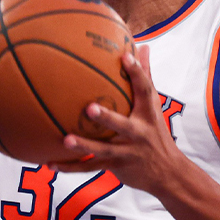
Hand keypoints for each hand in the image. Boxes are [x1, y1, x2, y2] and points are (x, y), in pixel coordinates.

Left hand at [51, 46, 183, 193]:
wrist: (168, 173)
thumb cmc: (156, 133)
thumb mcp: (154, 107)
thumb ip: (146, 78)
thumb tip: (144, 46)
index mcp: (148, 114)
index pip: (145, 90)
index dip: (137, 73)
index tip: (125, 56)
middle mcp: (139, 132)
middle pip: (122, 125)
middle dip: (107, 118)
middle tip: (89, 108)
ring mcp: (127, 151)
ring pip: (103, 149)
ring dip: (84, 146)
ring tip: (65, 140)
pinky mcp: (116, 166)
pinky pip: (90, 167)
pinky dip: (70, 167)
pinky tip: (50, 164)